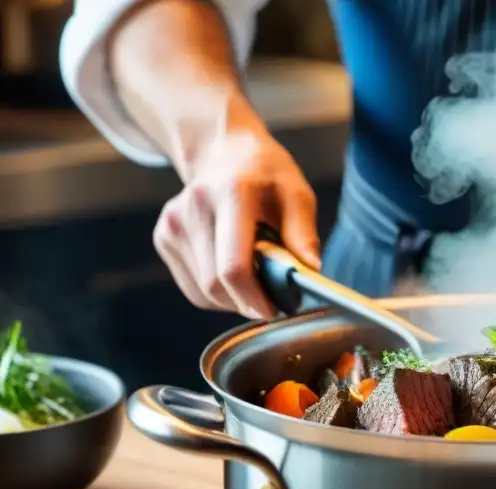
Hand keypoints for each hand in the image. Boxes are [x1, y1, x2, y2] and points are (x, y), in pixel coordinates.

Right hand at [153, 120, 320, 318]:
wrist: (223, 150)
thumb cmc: (266, 174)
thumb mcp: (297, 193)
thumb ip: (303, 234)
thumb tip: (309, 273)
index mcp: (232, 193)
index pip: (233, 266)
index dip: (254, 298)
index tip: (275, 311)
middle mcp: (195, 207)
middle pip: (216, 284)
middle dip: (247, 302)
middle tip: (273, 299)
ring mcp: (173, 223)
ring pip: (204, 292)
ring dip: (234, 299)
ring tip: (256, 277)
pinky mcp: (164, 237)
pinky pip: (193, 288)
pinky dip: (218, 293)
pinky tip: (233, 270)